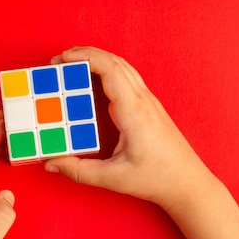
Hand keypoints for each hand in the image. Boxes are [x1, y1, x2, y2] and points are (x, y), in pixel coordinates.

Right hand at [45, 47, 216, 212]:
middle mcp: (143, 100)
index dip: (85, 58)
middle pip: (115, 62)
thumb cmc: (157, 179)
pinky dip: (107, 70)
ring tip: (71, 65)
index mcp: (134, 112)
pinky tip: (93, 79)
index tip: (63, 58)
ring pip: (122, 67)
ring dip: (97, 60)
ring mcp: (149, 101)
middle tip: (59, 61)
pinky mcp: (149, 107)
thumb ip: (78, 170)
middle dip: (85, 55)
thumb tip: (51, 163)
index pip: (110, 70)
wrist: (187, 182)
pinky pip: (127, 78)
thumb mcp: (113, 178)